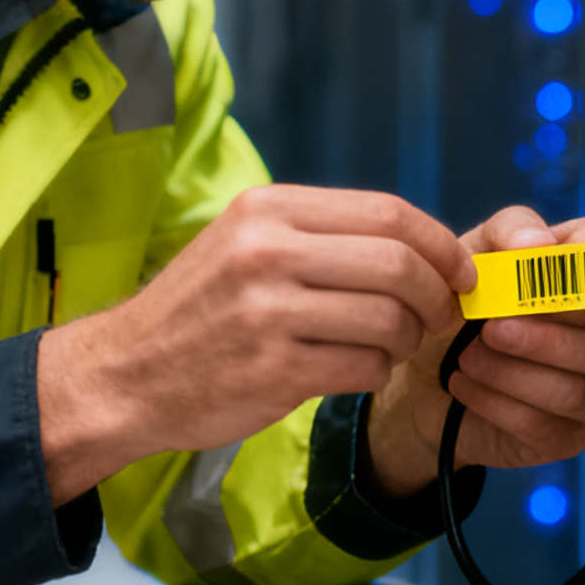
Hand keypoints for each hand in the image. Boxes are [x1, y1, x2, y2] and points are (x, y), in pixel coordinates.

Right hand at [37, 185, 475, 503]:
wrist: (125, 374)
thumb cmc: (200, 312)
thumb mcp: (245, 243)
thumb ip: (321, 236)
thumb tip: (421, 246)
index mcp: (267, 210)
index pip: (388, 213)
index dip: (439, 244)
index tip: (459, 271)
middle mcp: (266, 252)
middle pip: (399, 264)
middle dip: (437, 296)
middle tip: (439, 317)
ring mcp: (267, 312)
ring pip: (389, 319)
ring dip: (405, 341)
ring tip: (387, 347)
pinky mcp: (273, 370)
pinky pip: (364, 366)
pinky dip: (375, 372)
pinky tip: (355, 371)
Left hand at [365, 209, 584, 495]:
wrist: (427, 370)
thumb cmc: (469, 303)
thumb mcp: (479, 251)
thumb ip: (511, 230)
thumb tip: (538, 244)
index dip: (579, 280)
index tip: (526, 281)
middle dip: (550, 336)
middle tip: (492, 327)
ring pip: (580, 391)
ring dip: (514, 372)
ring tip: (468, 357)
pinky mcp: (572, 438)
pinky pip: (546, 426)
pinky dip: (496, 403)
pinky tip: (466, 384)